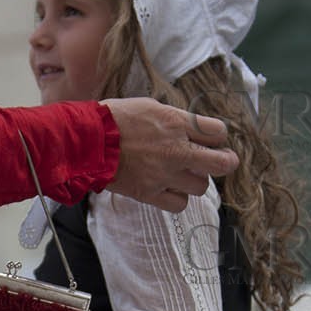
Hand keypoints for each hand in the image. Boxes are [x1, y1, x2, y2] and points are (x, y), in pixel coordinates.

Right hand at [101, 98, 238, 212]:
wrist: (86, 141)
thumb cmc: (113, 119)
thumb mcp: (149, 107)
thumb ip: (175, 120)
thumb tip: (190, 129)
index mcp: (176, 123)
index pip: (219, 132)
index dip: (217, 136)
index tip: (210, 139)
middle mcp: (176, 150)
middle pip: (222, 164)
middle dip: (225, 162)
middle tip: (220, 162)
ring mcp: (164, 174)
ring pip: (201, 187)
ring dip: (194, 180)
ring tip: (180, 174)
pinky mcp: (150, 193)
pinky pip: (180, 204)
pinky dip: (177, 198)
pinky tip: (167, 188)